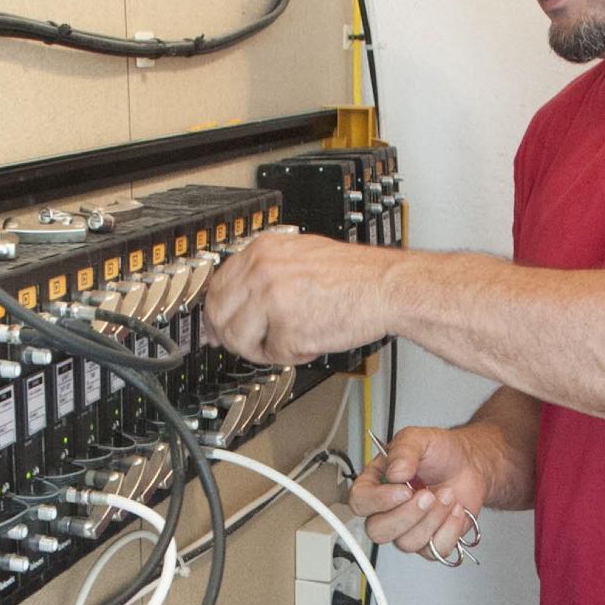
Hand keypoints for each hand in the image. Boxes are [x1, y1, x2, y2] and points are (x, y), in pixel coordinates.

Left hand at [203, 230, 393, 363]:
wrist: (387, 288)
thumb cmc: (354, 276)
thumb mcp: (300, 257)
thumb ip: (264, 276)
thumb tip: (233, 304)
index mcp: (263, 249)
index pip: (217, 286)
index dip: (218, 313)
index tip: (219, 327)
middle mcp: (262, 270)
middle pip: (219, 315)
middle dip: (234, 336)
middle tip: (253, 342)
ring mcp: (272, 298)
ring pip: (239, 339)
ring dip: (262, 349)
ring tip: (289, 340)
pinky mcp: (287, 328)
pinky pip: (272, 355)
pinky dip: (293, 355)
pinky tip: (312, 339)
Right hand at [349, 425, 484, 562]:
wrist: (469, 464)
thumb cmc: (441, 453)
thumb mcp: (420, 439)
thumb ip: (403, 451)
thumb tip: (394, 473)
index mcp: (376, 484)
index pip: (359, 502)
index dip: (379, 501)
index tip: (403, 489)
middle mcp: (388, 510)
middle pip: (378, 531)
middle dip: (407, 515)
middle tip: (428, 495)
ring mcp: (408, 528)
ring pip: (407, 543)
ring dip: (433, 519)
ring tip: (447, 495)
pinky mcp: (430, 542)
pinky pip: (434, 550)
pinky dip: (450, 530)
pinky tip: (455, 510)